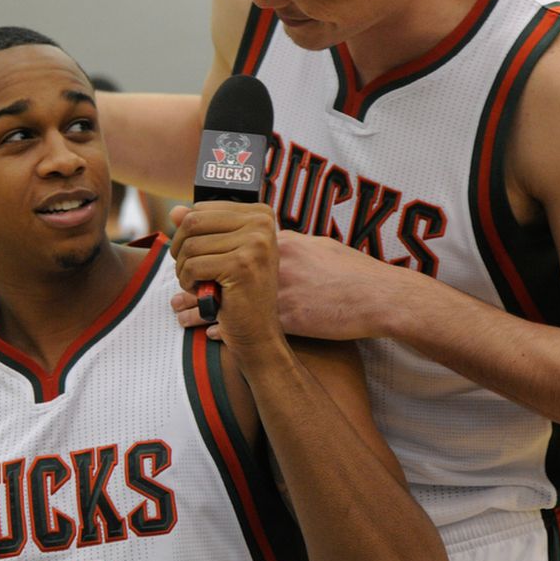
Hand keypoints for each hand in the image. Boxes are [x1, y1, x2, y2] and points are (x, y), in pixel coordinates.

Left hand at [169, 201, 286, 362]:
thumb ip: (201, 228)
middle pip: (193, 222)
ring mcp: (254, 244)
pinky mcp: (242, 266)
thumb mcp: (223, 253)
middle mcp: (262, 224)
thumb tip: (176, 211)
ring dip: (184, 270)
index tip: (199, 255)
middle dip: (181, 249)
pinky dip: (188, 282)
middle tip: (190, 271)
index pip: (202, 209)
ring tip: (199, 284)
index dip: (188, 234)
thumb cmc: (240, 291)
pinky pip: (193, 266)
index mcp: (260, 215)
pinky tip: (203, 292)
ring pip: (190, 246)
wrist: (259, 330)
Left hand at [171, 225, 403, 340]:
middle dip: (191, 267)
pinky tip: (211, 332)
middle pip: (218, 258)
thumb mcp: (320, 247)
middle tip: (179, 277)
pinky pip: (246, 323)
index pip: (228, 229)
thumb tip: (272, 235)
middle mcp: (274, 259)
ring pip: (224, 294)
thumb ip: (291, 242)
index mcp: (280, 240)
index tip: (185, 239)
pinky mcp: (288, 317)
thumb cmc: (355, 273)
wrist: (380, 297)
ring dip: (199, 303)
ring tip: (179, 310)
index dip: (201, 235)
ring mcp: (279, 288)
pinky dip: (225, 329)